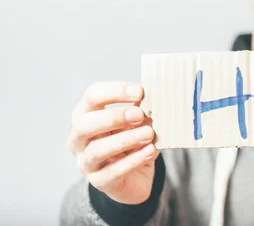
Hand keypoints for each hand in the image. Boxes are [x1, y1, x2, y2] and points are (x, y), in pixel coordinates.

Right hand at [66, 82, 158, 204]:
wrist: (137, 177)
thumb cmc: (132, 142)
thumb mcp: (138, 122)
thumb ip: (141, 109)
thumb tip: (155, 95)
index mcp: (87, 115)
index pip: (92, 96)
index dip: (115, 91)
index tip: (140, 91)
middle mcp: (79, 139)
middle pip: (84, 124)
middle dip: (113, 117)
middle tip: (139, 114)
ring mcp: (86, 162)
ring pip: (97, 150)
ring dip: (125, 139)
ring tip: (148, 133)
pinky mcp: (100, 182)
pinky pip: (113, 172)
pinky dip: (133, 160)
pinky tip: (150, 150)